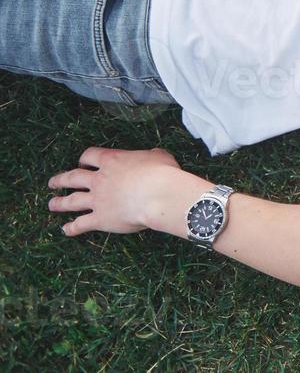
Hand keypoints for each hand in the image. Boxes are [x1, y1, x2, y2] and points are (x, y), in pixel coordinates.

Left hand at [47, 147, 182, 235]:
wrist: (159, 195)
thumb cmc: (162, 173)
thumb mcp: (159, 156)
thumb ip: (150, 156)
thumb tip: (154, 156)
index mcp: (112, 160)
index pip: (89, 155)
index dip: (84, 159)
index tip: (82, 163)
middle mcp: (99, 179)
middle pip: (72, 178)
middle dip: (61, 180)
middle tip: (53, 183)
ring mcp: (97, 200)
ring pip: (71, 201)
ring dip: (59, 203)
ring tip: (52, 204)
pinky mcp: (99, 219)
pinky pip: (80, 224)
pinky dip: (71, 228)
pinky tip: (66, 230)